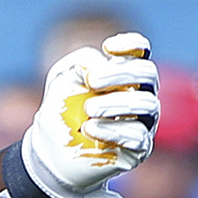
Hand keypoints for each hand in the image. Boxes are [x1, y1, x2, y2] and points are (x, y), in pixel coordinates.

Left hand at [21, 32, 160, 197]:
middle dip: (120, 73)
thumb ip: (80, 63)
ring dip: (116, 103)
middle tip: (91, 81)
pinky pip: (138, 136)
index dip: (131, 44)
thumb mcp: (62, 79)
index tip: (107, 47)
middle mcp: (140, 94)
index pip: (141, 51)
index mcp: (124, 74)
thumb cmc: (61, 111)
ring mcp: (143, 123)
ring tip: (88, 109)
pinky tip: (89, 128)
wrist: (50, 153)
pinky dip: (112, 130)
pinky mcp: (138, 149)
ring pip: (147, 104)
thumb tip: (100, 63)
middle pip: (147, 74)